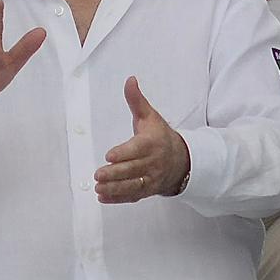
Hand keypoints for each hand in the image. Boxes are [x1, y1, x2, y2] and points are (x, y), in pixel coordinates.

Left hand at [95, 78, 192, 204]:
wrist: (182, 160)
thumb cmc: (160, 136)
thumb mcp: (150, 116)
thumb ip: (136, 100)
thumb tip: (130, 80)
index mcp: (152, 143)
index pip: (137, 149)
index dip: (123, 153)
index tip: (109, 156)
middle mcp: (153, 162)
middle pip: (133, 170)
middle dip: (115, 174)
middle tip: (98, 174)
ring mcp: (151, 178)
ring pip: (133, 186)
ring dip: (115, 189)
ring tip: (98, 188)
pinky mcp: (148, 190)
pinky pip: (133, 196)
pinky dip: (118, 199)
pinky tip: (103, 198)